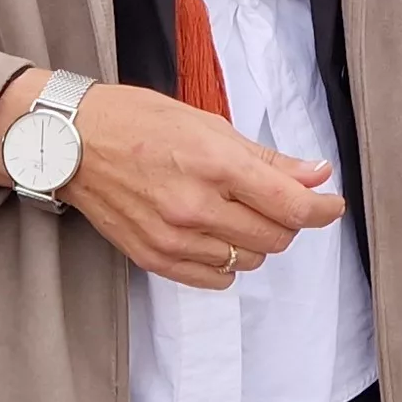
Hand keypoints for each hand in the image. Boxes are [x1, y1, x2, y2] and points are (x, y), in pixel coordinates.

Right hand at [0, 72, 342, 288]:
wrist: (72, 144)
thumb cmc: (140, 122)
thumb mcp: (209, 124)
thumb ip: (266, 159)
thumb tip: (316, 174)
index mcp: (215, 165)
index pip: (290, 206)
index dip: (321, 209)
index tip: (330, 205)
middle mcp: (196, 207)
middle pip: (275, 238)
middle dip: (286, 221)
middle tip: (273, 201)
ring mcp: (173, 239)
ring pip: (248, 261)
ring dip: (254, 241)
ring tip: (233, 212)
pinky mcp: (154, 259)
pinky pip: (215, 279)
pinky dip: (226, 263)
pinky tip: (213, 236)